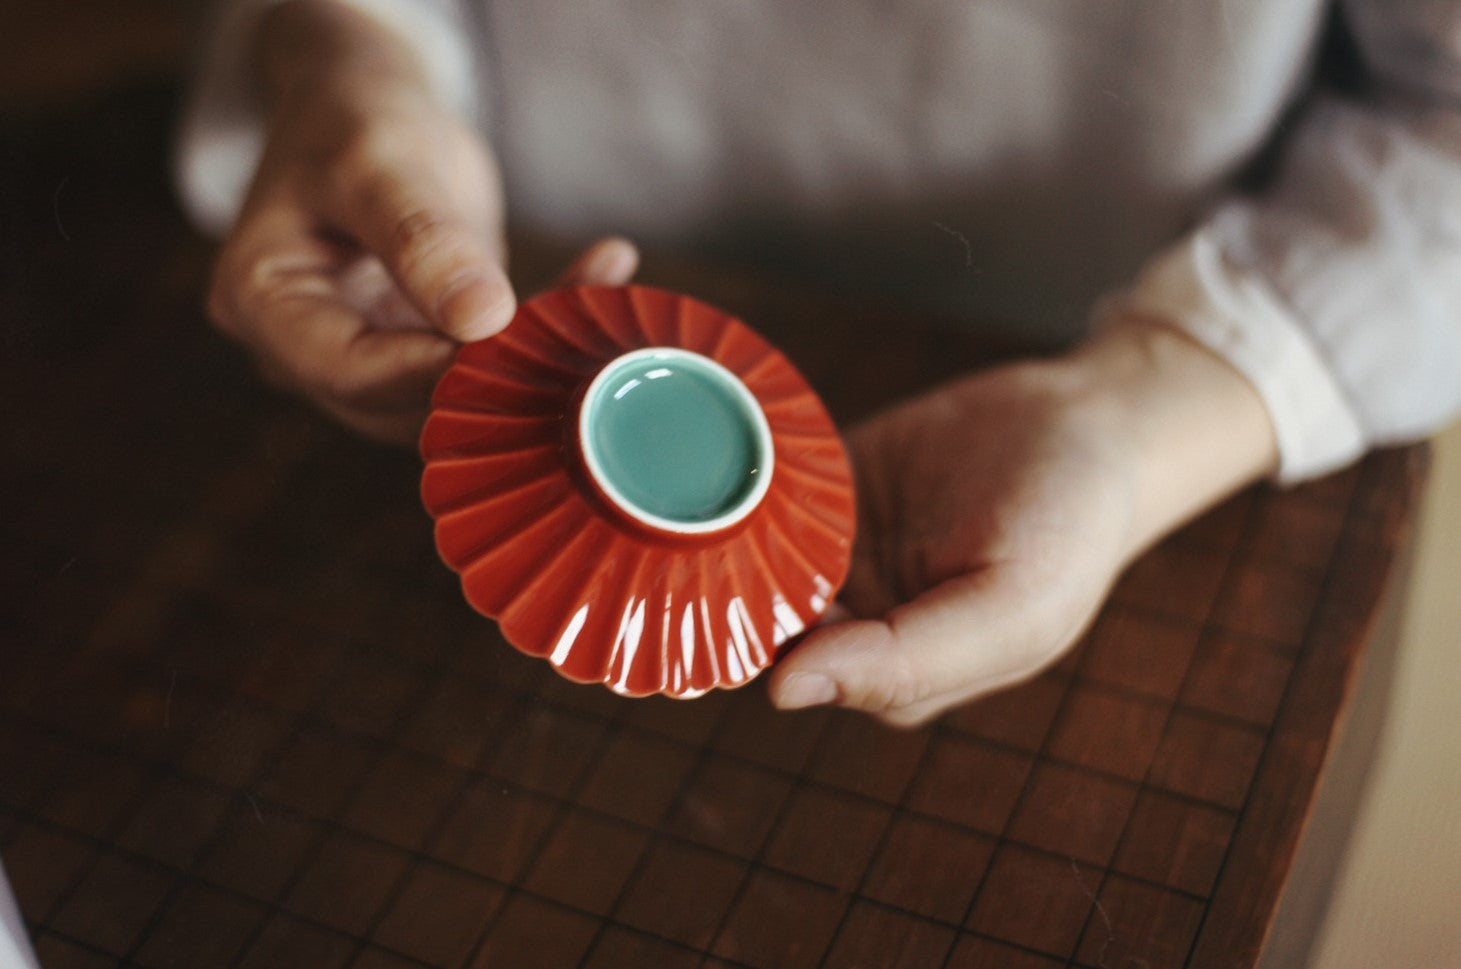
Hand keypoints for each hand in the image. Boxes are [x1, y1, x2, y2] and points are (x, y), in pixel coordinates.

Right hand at [207, 0, 636, 442]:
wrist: (363, 109)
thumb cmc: (351, 120)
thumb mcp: (378, 161)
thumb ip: (422, 239)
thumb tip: (483, 319)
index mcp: (266, 307)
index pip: (350, 374)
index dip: (434, 372)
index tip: (514, 342)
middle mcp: (309, 351)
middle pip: (407, 400)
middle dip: (498, 372)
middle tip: (582, 330)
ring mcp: (369, 359)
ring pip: (458, 393)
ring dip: (535, 356)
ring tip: (604, 296)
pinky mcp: (423, 353)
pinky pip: (487, 364)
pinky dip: (545, 327)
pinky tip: (605, 271)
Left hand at [768, 317, 1278, 725]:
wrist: (1088, 423)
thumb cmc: (1068, 531)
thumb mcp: (1013, 611)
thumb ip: (908, 664)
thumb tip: (784, 691)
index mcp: (895, 673)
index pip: (801, 672)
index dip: (771, 633)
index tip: (757, 589)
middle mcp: (856, 618)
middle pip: (762, 612)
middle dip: (741, 578)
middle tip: (736, 532)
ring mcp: (837, 551)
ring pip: (748, 552)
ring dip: (733, 526)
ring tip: (736, 489)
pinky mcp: (826, 490)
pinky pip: (766, 491)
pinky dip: (751, 475)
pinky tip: (754, 454)